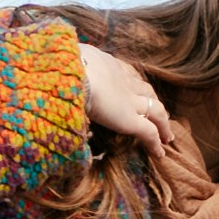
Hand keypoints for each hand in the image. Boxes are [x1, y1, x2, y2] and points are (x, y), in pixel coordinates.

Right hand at [58, 22, 176, 152]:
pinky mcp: (130, 119)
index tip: (136, 88)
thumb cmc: (61, 68)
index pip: (126, 73)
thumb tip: (51, 79)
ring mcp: (130, 100)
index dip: (133, 82)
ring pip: (155, 111)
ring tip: (167, 136)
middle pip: (145, 91)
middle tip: (160, 112)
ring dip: (162, 123)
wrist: (71, 74)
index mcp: (107, 64)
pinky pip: (149, 133)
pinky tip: (160, 153)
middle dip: (153, 101)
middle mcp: (123, 80)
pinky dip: (156, 143)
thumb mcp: (64, 64)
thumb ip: (63, 73)